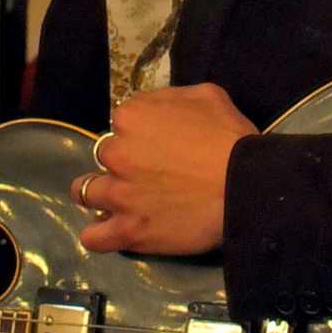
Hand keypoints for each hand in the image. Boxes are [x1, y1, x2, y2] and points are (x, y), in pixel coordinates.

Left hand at [75, 83, 256, 256]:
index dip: (138, 133)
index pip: (121, 121)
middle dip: (121, 162)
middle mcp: (116, 152)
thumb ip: (172, 97)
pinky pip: (94, 237)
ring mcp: (118, 194)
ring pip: (85, 192)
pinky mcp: (128, 230)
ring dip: (100, 195)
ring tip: (121, 201)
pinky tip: (112, 230)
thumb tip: (157, 106)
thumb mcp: (207, 95)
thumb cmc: (231, 139)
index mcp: (131, 116)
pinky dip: (99, 234)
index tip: (156, 144)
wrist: (246, 187)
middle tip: (147, 172)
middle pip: (103, 156)